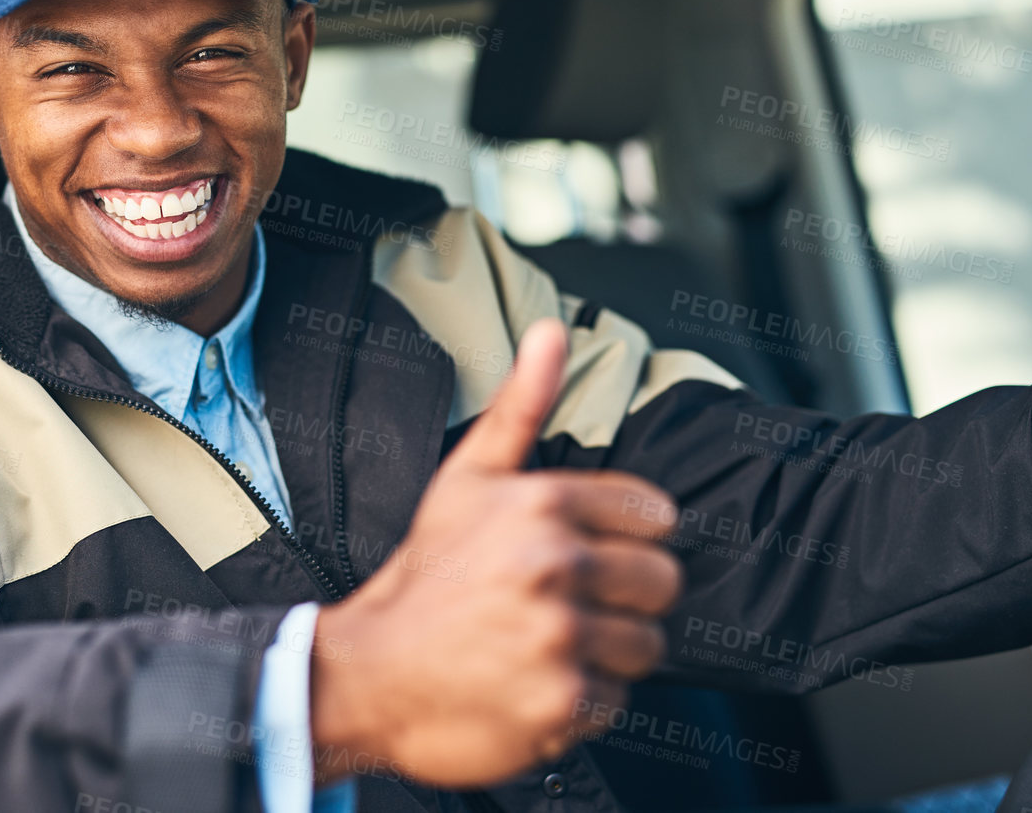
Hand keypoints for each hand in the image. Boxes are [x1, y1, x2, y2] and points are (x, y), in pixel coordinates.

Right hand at [309, 318, 682, 788]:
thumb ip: (522, 406)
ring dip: (606, 651)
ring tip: (550, 645)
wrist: (368, 673)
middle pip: (662, 582)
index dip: (626, 538)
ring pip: (646, 644)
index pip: (656, 516)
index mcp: (542, 502)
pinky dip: (583, 700)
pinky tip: (537, 683)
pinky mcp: (565, 700)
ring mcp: (561, 634)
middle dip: (623, 597)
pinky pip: (618, 698)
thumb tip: (553, 330)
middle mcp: (555, 563)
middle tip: (568, 605)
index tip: (585, 556)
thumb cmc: (425, 575)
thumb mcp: (466, 478)